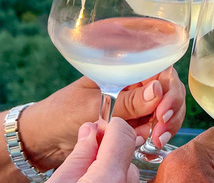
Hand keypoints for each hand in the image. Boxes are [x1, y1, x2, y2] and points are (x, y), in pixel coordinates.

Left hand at [21, 68, 185, 169]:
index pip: (161, 71)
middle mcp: (133, 84)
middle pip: (169, 92)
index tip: (163, 112)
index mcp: (124, 69)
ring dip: (165, 126)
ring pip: (165, 111)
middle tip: (160, 132)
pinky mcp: (132, 124)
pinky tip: (148, 145)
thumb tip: (159, 90)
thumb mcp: (94, 105)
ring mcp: (134, 105)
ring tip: (153, 141)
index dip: (169, 90)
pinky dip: (155, 136)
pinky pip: (154, 127)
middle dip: (170, 112)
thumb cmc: (61, 113)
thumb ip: (128, 101)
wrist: (43, 140)